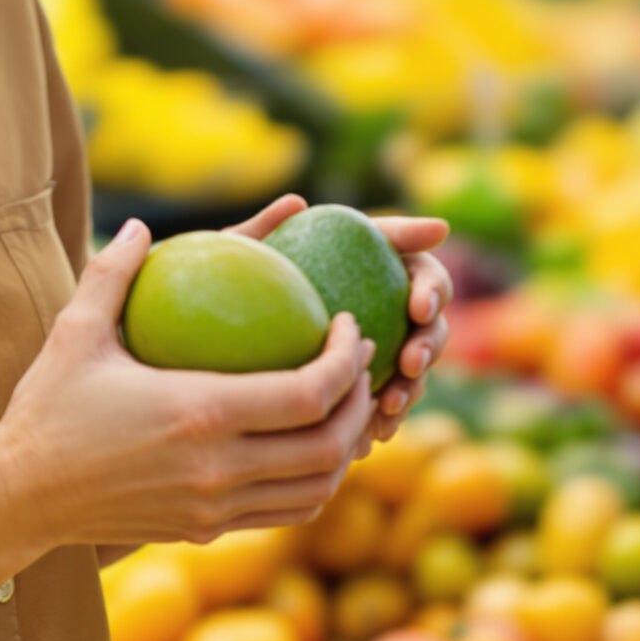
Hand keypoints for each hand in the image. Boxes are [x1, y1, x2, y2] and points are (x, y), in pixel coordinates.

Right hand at [0, 220, 378, 548]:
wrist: (22, 497)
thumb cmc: (48, 408)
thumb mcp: (75, 332)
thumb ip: (112, 272)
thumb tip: (143, 225)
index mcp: (198, 412)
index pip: (308, 394)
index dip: (347, 362)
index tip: (349, 327)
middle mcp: (217, 468)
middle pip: (327, 444)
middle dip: (360, 401)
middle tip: (360, 362)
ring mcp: (214, 507)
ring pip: (315, 486)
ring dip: (343, 446)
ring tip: (343, 404)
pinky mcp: (206, 531)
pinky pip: (284, 511)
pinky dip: (311, 481)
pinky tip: (304, 445)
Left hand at [224, 196, 452, 446]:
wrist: (208, 345)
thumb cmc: (223, 291)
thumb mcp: (231, 266)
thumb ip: (261, 231)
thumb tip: (296, 202)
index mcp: (369, 263)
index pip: (418, 269)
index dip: (430, 287)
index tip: (418, 307)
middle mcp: (384, 304)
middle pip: (431, 323)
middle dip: (431, 344)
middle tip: (409, 363)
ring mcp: (380, 347)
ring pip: (415, 369)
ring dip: (412, 389)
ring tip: (388, 408)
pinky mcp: (364, 387)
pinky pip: (387, 405)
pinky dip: (382, 419)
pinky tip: (366, 438)